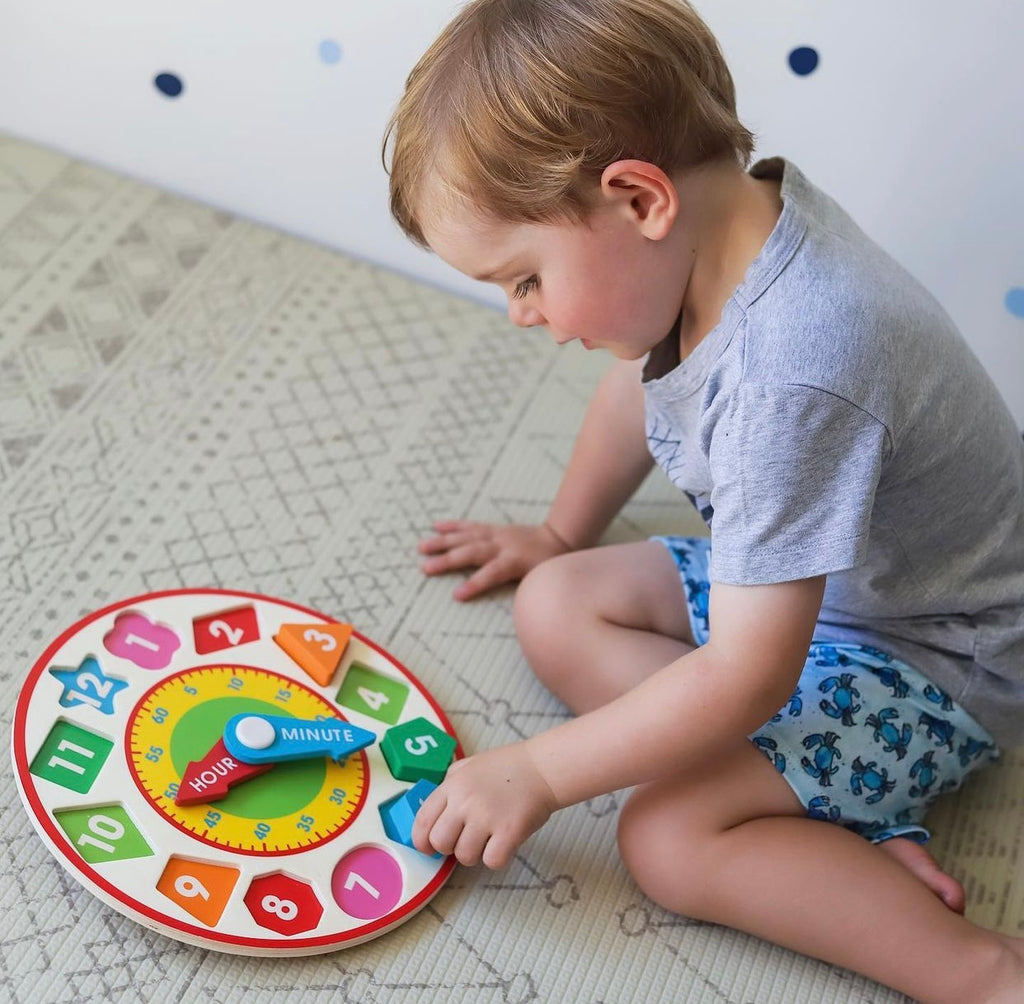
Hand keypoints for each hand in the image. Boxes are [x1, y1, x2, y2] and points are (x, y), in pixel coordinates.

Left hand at [412, 743, 558, 867]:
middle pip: (440, 843)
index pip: (422, 820)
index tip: (428, 847)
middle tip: (465, 839)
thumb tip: (433, 812)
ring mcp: (487, 817)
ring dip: (475, 853)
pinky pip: (491, 862)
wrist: (542, 768)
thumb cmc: (507, 767)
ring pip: (464, 857)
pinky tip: (504, 843)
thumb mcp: (469, 766)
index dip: (421, 840)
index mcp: (453, 784)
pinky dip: (497, 857)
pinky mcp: (509, 832)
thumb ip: (449, 785)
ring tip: (488, 838)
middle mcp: (465, 801)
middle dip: (449, 848)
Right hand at [418, 521, 570, 600]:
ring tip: (421, 547)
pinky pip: (470, 526)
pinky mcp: (492, 528)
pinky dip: (453, 526)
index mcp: (514, 561)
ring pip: (466, 537)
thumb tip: (516, 615)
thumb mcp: (541, 582)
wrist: (558, 537)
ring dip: (443, 542)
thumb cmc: (548, 566)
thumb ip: (527, 594)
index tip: (455, 596)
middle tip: (425, 568)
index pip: (492, 573)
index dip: (474, 584)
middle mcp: (502, 546)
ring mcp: (496, 535)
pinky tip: (436, 526)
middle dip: (448, 560)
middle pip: (472, 553)